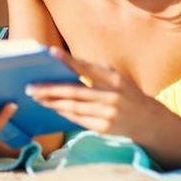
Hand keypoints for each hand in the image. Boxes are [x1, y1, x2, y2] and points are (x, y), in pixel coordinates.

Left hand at [25, 48, 162, 137]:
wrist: (149, 121)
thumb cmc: (127, 93)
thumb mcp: (117, 77)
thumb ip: (95, 71)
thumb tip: (66, 66)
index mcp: (114, 79)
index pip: (87, 67)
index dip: (68, 60)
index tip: (50, 52)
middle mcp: (111, 96)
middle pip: (74, 91)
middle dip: (50, 89)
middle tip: (31, 87)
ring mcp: (107, 113)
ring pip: (73, 107)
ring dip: (52, 102)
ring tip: (36, 97)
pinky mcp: (104, 128)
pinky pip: (77, 119)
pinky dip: (63, 112)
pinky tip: (51, 107)